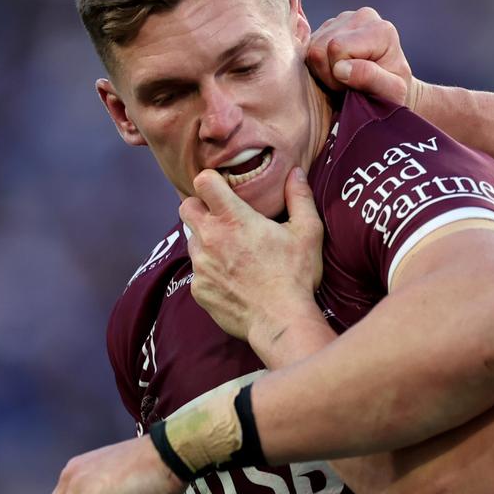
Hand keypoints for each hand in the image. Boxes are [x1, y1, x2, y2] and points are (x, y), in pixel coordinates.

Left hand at [180, 167, 326, 354]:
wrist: (280, 321)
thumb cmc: (295, 275)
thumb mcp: (307, 232)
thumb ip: (300, 197)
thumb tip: (295, 172)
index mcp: (233, 218)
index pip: (203, 182)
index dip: (211, 181)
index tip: (223, 188)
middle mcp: (209, 238)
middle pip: (186, 208)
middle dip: (200, 207)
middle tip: (223, 217)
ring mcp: (200, 265)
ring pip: (191, 241)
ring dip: (206, 241)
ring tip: (232, 252)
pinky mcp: (198, 289)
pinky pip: (197, 272)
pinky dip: (210, 271)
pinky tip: (233, 279)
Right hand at [306, 8, 421, 109]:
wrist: (388, 89)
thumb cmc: (391, 94)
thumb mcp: (391, 92)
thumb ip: (370, 78)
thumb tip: (340, 68)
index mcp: (380, 30)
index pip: (337, 47)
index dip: (339, 74)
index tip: (356, 86)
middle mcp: (363, 17)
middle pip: (321, 47)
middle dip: (330, 73)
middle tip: (348, 85)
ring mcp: (344, 19)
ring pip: (311, 47)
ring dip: (323, 71)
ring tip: (343, 79)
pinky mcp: (329, 26)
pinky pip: (307, 47)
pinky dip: (318, 65)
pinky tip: (335, 70)